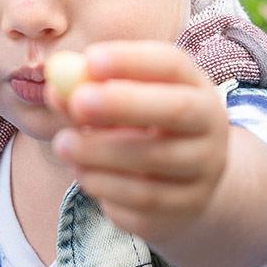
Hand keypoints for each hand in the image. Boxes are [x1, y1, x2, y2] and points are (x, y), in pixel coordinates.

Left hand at [47, 41, 228, 250]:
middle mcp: (210, 127)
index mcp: (194, 88)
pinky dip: (105, 186)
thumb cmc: (139, 135)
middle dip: (123, 103)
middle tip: (78, 102)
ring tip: (63, 145)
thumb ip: (87, 96)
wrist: (176, 191)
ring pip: (153, 159)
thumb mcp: (118, 111)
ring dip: (100, 152)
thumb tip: (56, 89)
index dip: (132, 60)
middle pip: (175, 110)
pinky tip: (83, 175)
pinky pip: (142, 198)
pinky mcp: (186, 207)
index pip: (172, 65)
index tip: (90, 59)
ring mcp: (203, 171)